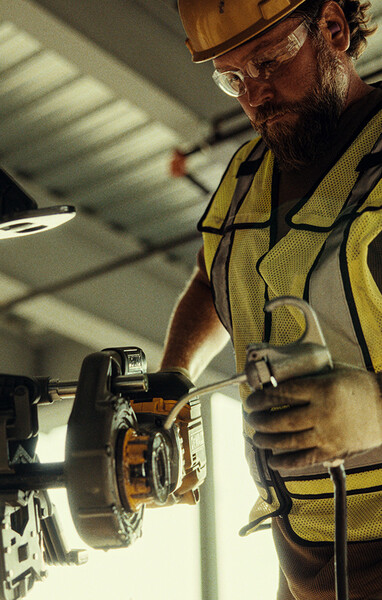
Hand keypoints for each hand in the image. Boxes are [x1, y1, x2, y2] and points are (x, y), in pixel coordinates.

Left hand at [244, 365, 381, 470]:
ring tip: (257, 437)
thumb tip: (279, 378)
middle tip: (250, 418)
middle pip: (280, 420)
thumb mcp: (333, 371)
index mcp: (321, 388)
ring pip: (288, 442)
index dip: (260, 399)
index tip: (251, 401)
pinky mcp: (334, 452)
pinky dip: (285, 462)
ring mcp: (327, 435)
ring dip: (267, 441)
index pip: (281, 394)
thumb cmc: (360, 385)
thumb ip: (308, 375)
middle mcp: (322, 413)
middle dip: (259, 421)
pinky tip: (273, 460)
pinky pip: (304, 461)